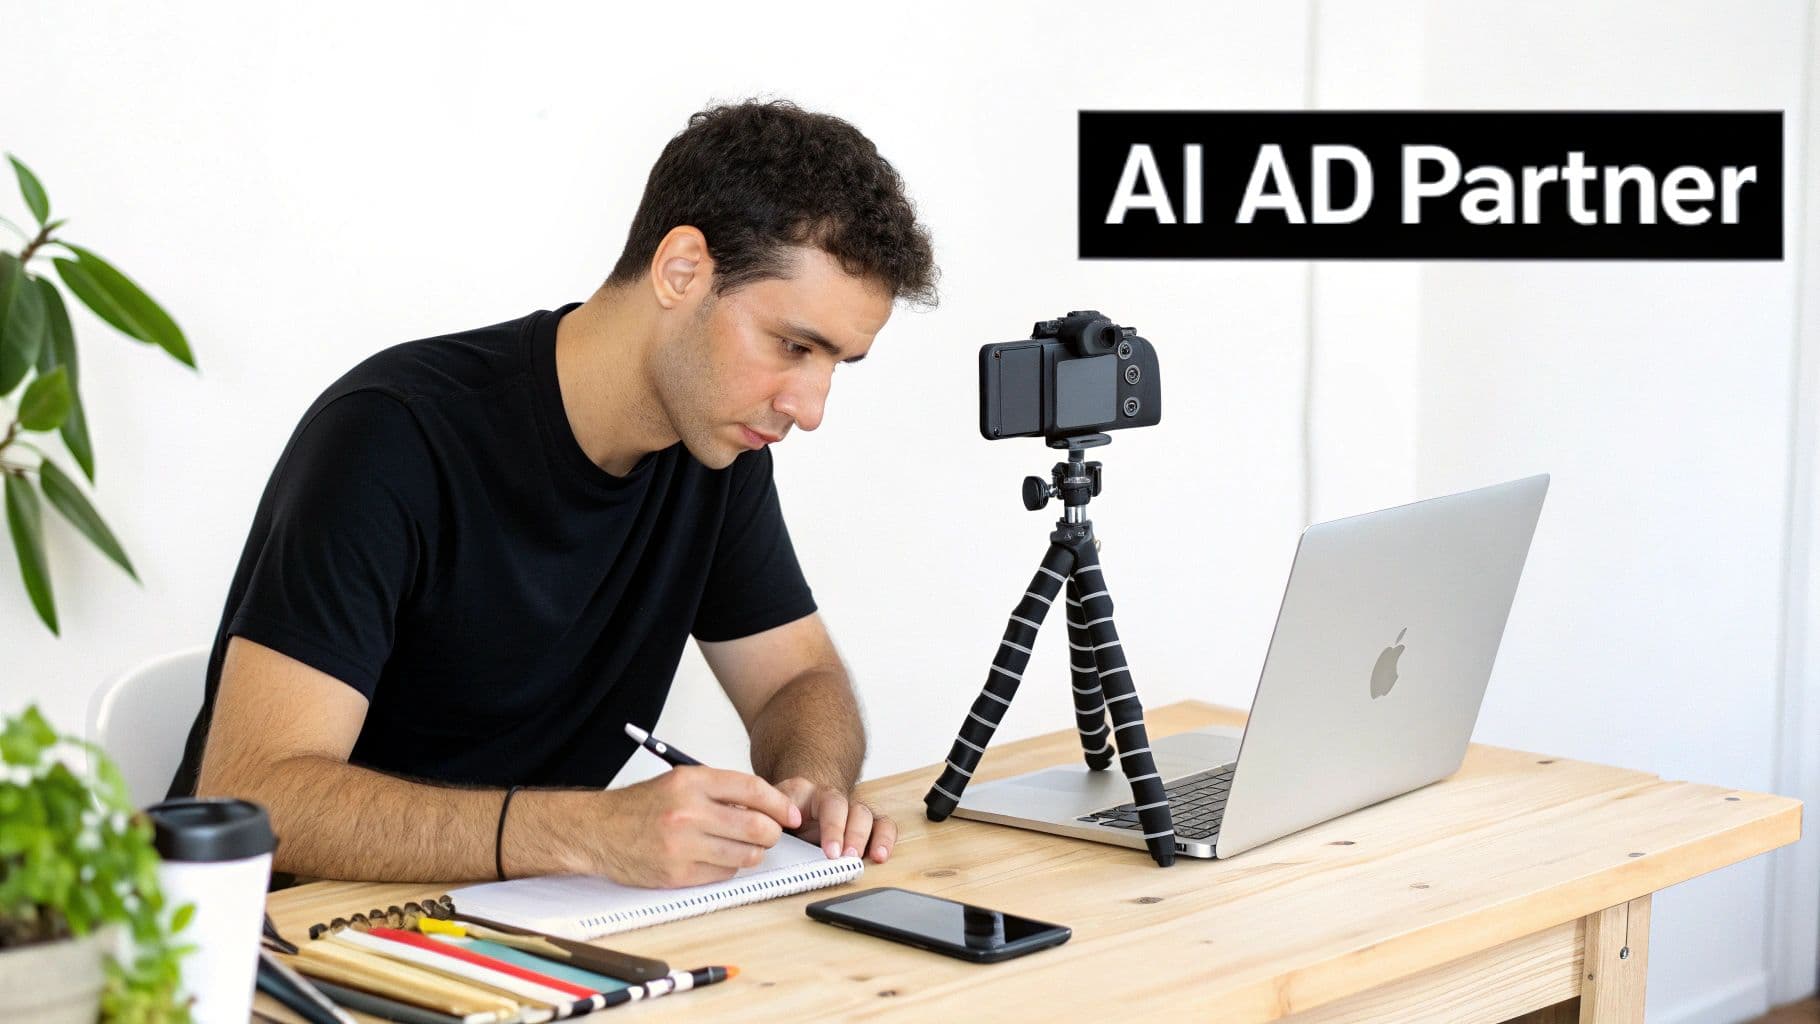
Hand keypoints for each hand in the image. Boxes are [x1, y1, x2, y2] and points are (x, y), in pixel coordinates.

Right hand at [595, 767, 801, 887]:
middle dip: (771, 832)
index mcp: (690, 781)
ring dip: (751, 853)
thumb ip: (720, 790)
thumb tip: (767, 806)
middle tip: (769, 834)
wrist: (597, 831)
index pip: (752, 789)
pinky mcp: (677, 874)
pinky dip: (727, 868)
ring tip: (741, 846)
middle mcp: (688, 811)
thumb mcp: (679, 782)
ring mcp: (683, 845)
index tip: (789, 814)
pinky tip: (714, 858)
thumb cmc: (641, 807)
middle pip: (757, 826)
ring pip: (746, 855)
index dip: (778, 803)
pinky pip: (723, 874)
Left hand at [775, 777, 895, 863]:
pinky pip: (882, 826)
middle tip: (846, 857)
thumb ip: (765, 819)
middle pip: (848, 808)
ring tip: (869, 858)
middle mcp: (831, 799)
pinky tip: (881, 856)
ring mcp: (848, 811)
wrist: (792, 803)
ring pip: (866, 815)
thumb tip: (762, 835)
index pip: (824, 803)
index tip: (831, 851)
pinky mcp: (863, 826)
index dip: (832, 827)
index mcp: (805, 793)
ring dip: (868, 838)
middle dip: (850, 834)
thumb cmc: (780, 812)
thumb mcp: (766, 811)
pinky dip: (885, 840)